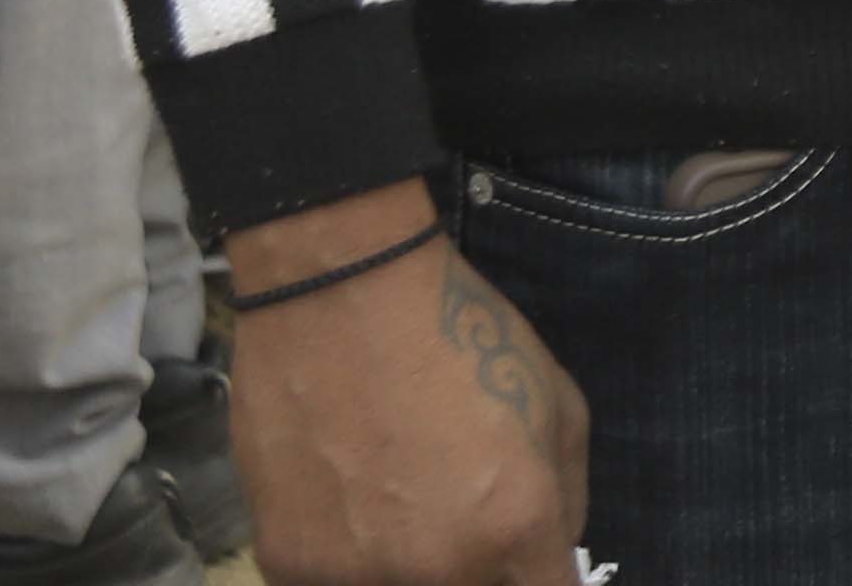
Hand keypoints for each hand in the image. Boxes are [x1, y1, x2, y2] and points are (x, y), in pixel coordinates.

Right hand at [219, 185, 585, 585]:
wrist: (339, 295)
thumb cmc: (463, 335)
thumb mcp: (557, 403)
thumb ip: (565, 499)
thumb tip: (551, 554)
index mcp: (516, 529)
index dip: (539, 578)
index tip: (525, 559)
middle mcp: (438, 570)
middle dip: (479, 570)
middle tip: (458, 518)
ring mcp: (356, 576)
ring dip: (407, 568)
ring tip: (396, 505)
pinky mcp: (286, 565)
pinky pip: (332, 584)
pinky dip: (346, 560)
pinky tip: (345, 504)